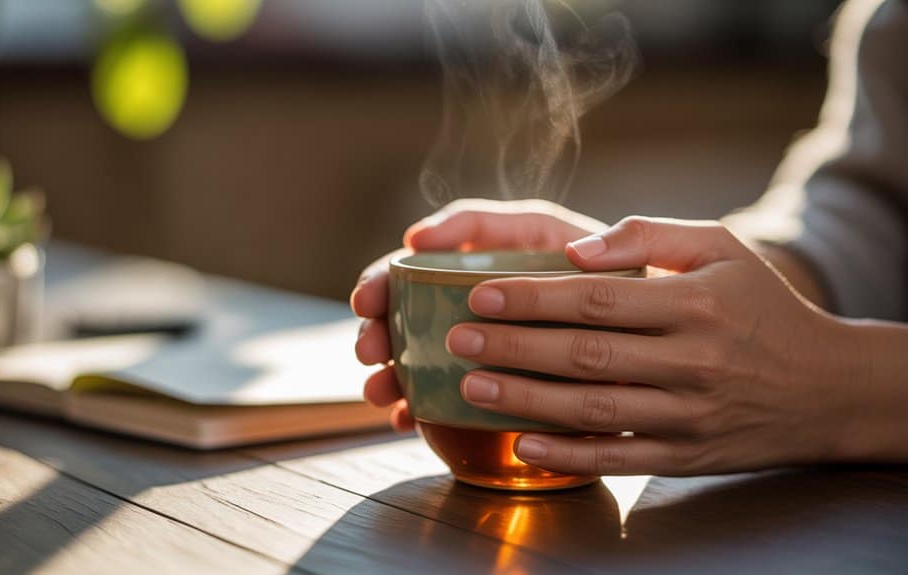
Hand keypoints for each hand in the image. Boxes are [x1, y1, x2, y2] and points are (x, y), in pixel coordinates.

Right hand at [350, 199, 607, 430]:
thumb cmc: (599, 260)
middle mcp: (469, 302)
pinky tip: (407, 418)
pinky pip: (449, 396)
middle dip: (378, 332)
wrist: (656, 318)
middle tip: (368, 351)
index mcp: (475, 262)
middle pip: (405, 315)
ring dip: (391, 374)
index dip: (380, 279)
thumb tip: (417, 235)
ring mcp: (482, 343)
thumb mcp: (547, 231)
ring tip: (381, 392)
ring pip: (419, 359)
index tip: (367, 300)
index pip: (410, 268)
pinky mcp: (499, 382)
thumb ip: (494, 223)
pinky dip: (422, 405)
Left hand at [447, 216, 861, 474]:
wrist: (825, 387)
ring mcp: (688, 414)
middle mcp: (693, 361)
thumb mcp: (722, 249)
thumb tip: (573, 251)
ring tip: (471, 386)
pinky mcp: (685, 456)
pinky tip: (523, 444)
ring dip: (525, 400)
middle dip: (513, 347)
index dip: (532, 297)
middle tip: (459, 340)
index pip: (596, 299)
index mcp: (696, 303)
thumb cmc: (759, 308)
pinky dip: (567, 455)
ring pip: (593, 408)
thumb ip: (648, 237)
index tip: (479, 294)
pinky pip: (618, 457)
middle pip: (585, 354)